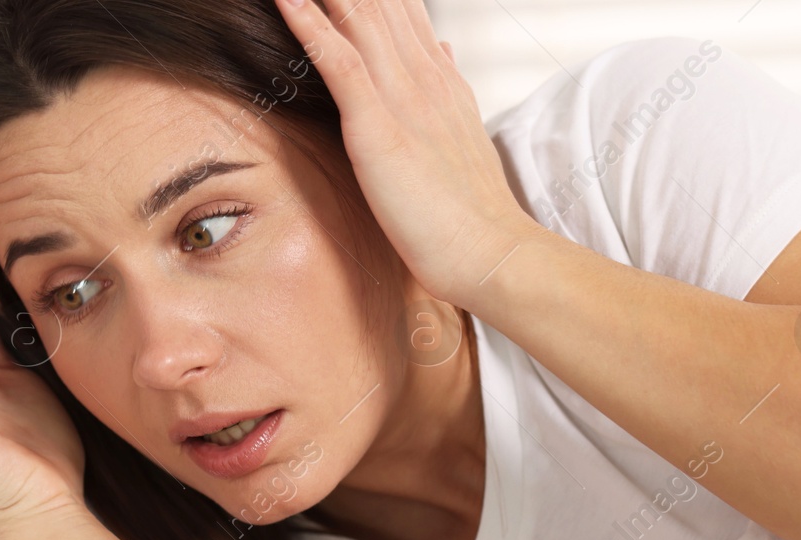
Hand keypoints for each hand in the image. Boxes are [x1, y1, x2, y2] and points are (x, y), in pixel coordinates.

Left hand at [271, 0, 536, 307]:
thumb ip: (445, 90)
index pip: (403, 12)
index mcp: (439, 82)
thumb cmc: (471, 216)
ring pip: (359, 16)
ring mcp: (402, 97)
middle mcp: (423, 76)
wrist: (490, 253)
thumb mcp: (459, 138)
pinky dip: (310, 24)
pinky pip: (338, 60)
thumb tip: (439, 50)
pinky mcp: (379, 126)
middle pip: (380, 3)